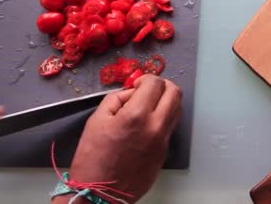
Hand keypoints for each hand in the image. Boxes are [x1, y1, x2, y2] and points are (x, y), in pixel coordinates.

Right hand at [52, 75, 181, 203]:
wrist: (100, 193)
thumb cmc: (93, 158)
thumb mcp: (97, 120)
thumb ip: (117, 99)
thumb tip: (132, 91)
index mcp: (136, 116)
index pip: (155, 83)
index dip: (146, 79)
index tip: (136, 85)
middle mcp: (155, 126)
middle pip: (175, 93)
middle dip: (162, 85)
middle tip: (148, 90)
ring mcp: (163, 140)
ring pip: (177, 109)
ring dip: (166, 101)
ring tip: (148, 106)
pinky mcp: (165, 152)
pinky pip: (170, 126)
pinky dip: (163, 118)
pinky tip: (147, 124)